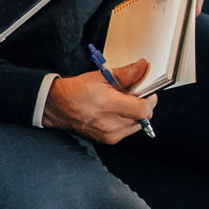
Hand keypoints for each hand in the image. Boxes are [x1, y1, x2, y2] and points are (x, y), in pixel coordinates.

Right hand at [43, 59, 158, 143]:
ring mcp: (110, 135)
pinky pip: (128, 130)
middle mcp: (110, 124)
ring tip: (122, 104)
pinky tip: (116, 113)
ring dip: (135, 114)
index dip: (150, 100)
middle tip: (133, 95)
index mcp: (108, 105)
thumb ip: (126, 74)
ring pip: (138, 125)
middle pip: (144, 117)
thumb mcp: (101, 76)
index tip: (147, 92)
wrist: (59, 107)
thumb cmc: (77, 90)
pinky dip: (127, 121)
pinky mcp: (108, 140)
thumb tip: (142, 67)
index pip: (143, 109)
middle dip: (143, 105)